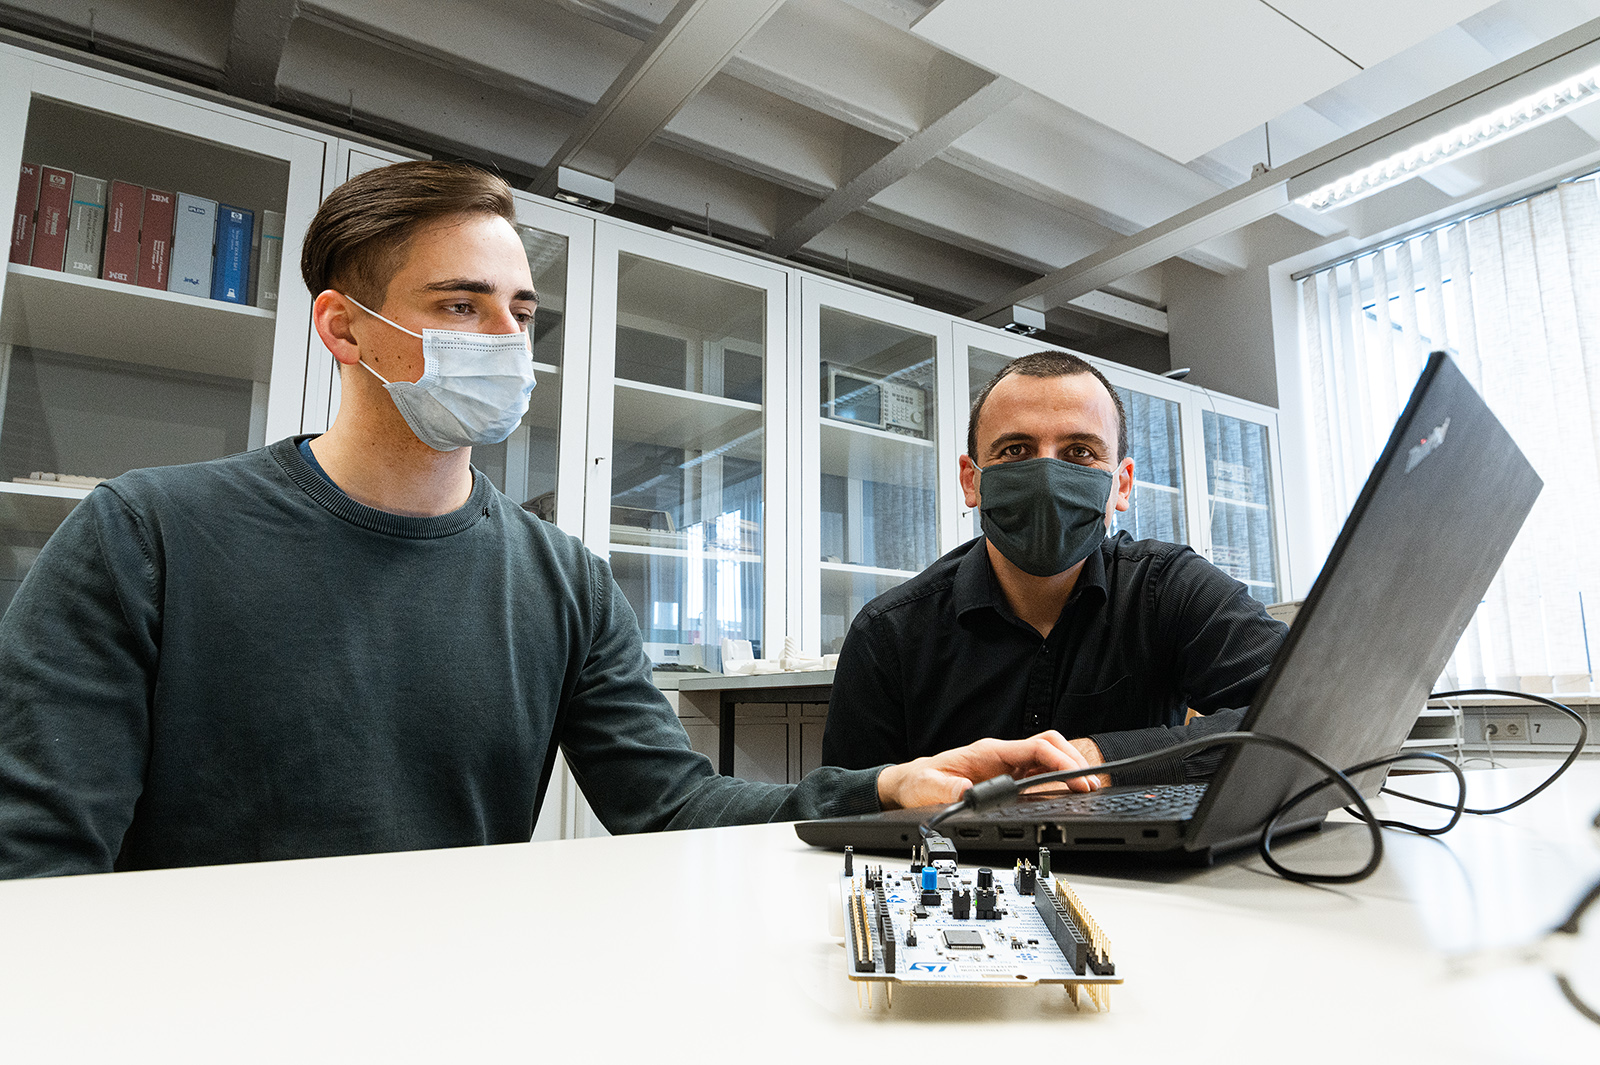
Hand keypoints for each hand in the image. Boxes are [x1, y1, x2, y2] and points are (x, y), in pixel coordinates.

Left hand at [875, 730, 1103, 810]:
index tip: (1076, 776)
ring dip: (1069, 769)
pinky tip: (1068, 792)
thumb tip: (966, 793)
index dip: (1059, 760)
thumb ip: (947, 790)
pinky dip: (1058, 780)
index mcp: (988, 752)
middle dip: (1073, 761)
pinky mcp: (1008, 778)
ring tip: (1088, 789)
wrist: (910, 784)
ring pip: (1048, 758)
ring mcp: (1007, 765)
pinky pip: (1040, 773)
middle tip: (1090, 785)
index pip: (1034, 747)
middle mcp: (1002, 755)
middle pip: (1049, 746)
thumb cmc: (919, 782)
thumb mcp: (928, 788)